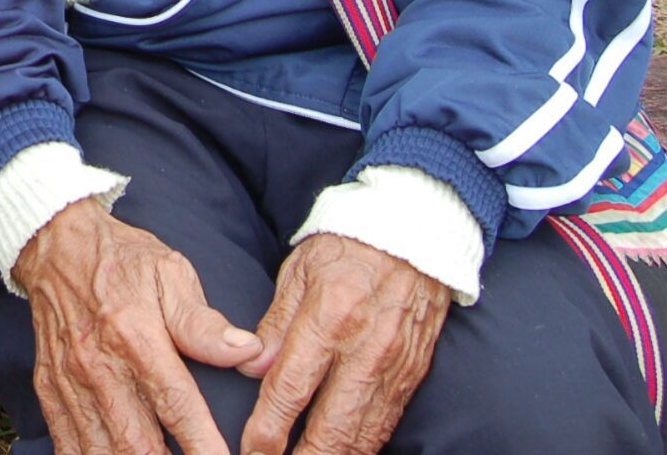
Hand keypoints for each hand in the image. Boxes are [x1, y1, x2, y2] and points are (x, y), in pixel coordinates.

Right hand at [15, 200, 263, 454]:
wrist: (54, 244)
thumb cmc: (122, 260)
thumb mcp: (169, 272)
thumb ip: (203, 321)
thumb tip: (248, 352)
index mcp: (134, 334)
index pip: (175, 403)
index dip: (202, 444)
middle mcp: (98, 365)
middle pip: (135, 442)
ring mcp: (69, 382)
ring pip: (100, 451)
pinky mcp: (49, 390)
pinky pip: (67, 444)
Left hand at [239, 234, 447, 454]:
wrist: (416, 232)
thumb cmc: (347, 248)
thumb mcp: (298, 271)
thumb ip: (275, 324)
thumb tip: (251, 370)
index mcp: (328, 318)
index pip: (291, 389)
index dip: (267, 430)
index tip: (250, 451)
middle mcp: (364, 350)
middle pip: (331, 429)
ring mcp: (393, 367)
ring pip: (362, 437)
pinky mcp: (412, 375)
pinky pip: (385, 425)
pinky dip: (363, 448)